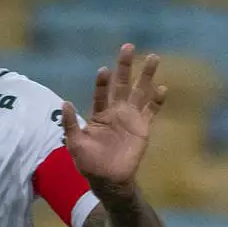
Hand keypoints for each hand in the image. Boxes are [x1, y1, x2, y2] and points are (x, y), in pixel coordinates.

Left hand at [63, 44, 165, 190]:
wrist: (109, 180)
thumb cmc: (89, 163)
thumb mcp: (75, 144)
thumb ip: (71, 124)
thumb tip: (65, 103)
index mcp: (99, 113)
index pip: (101, 92)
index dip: (103, 82)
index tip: (104, 71)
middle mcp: (116, 111)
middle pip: (122, 83)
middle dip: (125, 65)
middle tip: (128, 46)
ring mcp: (130, 118)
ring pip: (140, 91)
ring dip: (147, 75)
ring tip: (154, 57)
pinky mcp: (143, 128)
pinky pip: (151, 111)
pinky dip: (157, 100)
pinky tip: (162, 88)